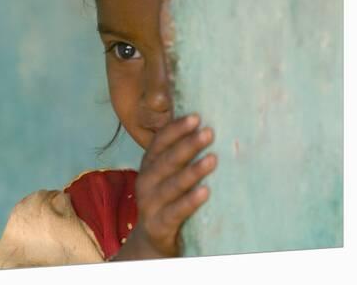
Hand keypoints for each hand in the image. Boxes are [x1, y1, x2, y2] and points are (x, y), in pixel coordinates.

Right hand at [111, 114, 216, 260]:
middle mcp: (146, 181)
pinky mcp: (158, 225)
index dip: (176, 129)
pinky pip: (175, 212)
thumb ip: (180, 155)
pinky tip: (205, 191)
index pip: (159, 142)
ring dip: (192, 171)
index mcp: (149, 165)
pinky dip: (189, 201)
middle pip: (166, 160)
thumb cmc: (168, 200)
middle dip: (187, 145)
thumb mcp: (168, 175)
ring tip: (212, 159)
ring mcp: (149, 204)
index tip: (196, 117)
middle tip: (209, 133)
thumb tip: (206, 127)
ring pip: (171, 185)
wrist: (152, 240)